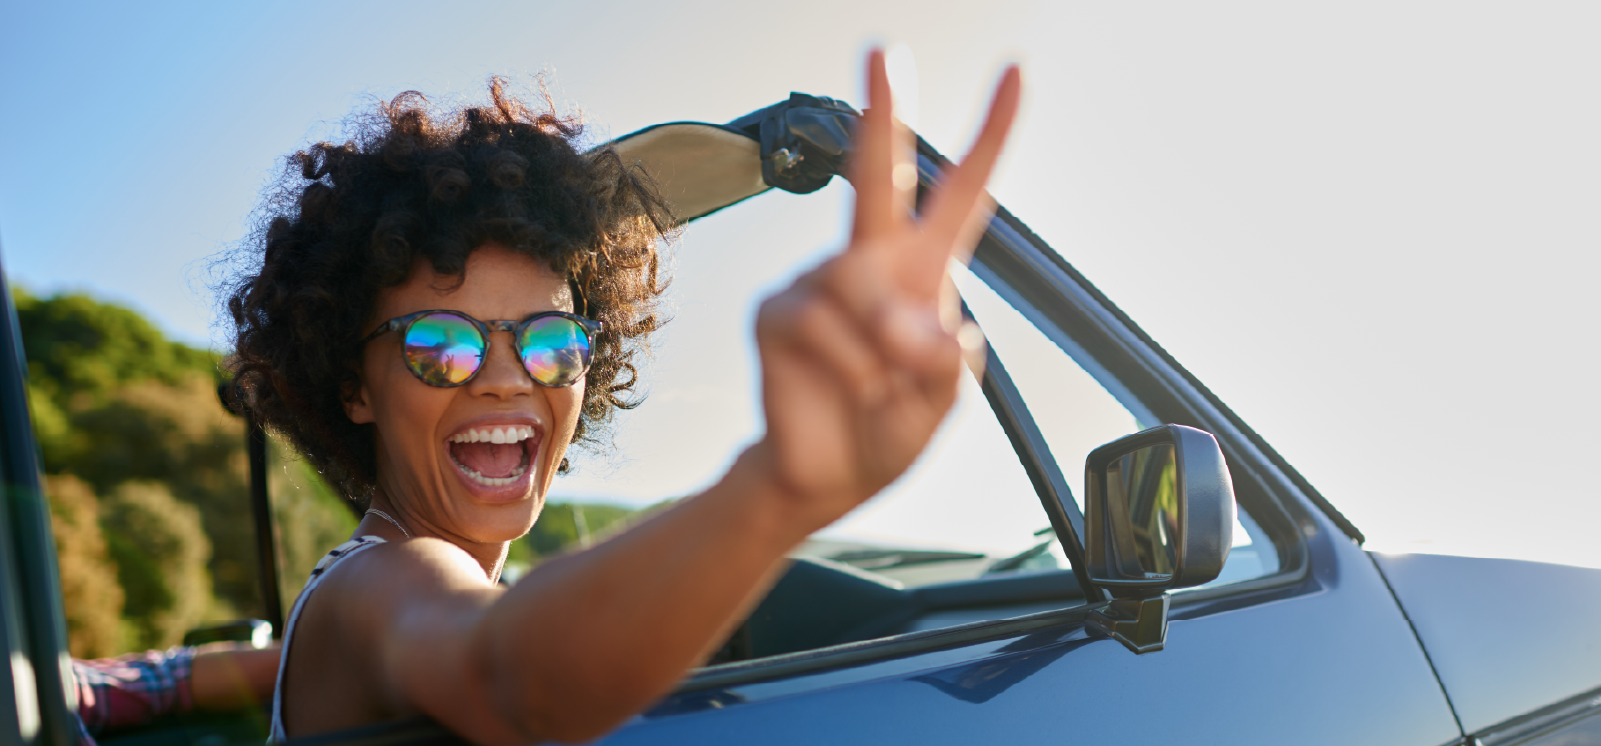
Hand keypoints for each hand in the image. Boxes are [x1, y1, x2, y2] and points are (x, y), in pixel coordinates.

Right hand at [748, 50, 1021, 530]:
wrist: (825, 476)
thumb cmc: (886, 431)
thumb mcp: (943, 403)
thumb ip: (945, 363)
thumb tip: (927, 327)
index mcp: (924, 270)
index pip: (963, 192)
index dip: (991, 135)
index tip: (1016, 76)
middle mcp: (871, 262)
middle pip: (881, 174)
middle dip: (884, 111)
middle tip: (885, 51)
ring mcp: (818, 282)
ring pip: (860, 289)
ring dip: (881, 352)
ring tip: (877, 389)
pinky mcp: (777, 310)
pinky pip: (818, 325)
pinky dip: (845, 368)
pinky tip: (840, 388)